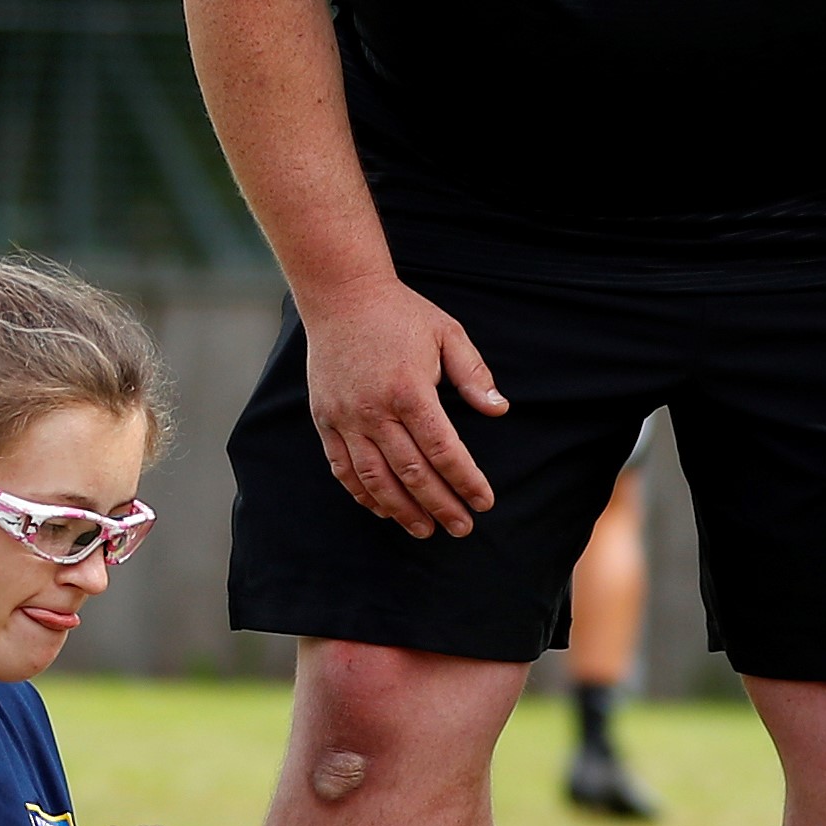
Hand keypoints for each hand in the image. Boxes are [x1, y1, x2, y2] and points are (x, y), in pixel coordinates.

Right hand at [299, 274, 505, 538]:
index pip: (444, 450)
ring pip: (374, 479)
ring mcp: (346, 417)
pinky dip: (362, 494)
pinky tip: (382, 509)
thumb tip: (499, 411)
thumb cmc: (401, 313)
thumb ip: (473, 374)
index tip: (484, 502)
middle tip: (462, 528)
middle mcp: (375, 410)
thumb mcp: (447, 333)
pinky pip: (342, 467)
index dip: (465, 481)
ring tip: (424, 530)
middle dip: (440, 505)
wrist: (341, 295)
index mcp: (409, 389)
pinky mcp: (325, 419)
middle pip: (411, 472)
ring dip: (401, 510)